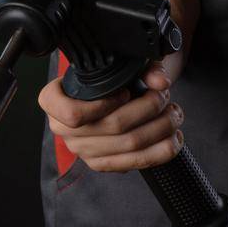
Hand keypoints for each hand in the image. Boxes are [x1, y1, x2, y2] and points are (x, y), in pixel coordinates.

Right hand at [37, 62, 184, 172]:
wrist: (106, 93)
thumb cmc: (107, 76)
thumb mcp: (120, 62)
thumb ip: (142, 66)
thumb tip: (160, 81)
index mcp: (53, 99)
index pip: (71, 113)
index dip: (103, 105)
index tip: (124, 92)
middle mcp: (63, 128)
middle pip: (112, 126)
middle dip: (148, 109)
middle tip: (164, 97)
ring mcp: (82, 150)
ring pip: (129, 144)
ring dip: (160, 128)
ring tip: (174, 114)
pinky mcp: (101, 164)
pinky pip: (135, 162)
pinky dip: (161, 151)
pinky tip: (173, 138)